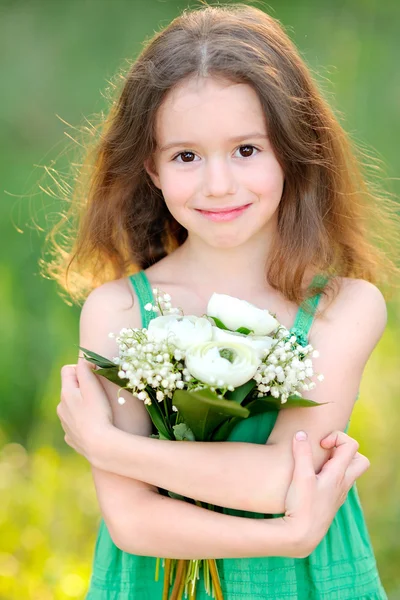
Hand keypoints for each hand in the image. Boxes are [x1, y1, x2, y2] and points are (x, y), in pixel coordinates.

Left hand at [57, 360, 113, 460]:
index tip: (94, 378)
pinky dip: (83, 422)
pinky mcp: (70, 437)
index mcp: (65, 393)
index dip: (81, 369)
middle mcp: (61, 407)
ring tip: (98, 412)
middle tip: (99, 395)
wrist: (99, 446)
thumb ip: (85, 370)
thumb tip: (84, 361)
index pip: (67, 370)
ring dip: (83, 406)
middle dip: (83, 388)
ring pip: (72, 407)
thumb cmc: (98, 413)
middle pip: (70, 389)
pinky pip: (75, 424)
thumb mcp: (93, 388)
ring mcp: (64, 423)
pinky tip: (95, 427)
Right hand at [283, 430, 369, 557]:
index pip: (351, 445)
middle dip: (344, 450)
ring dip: (338, 463)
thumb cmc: (302, 507)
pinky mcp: (331, 503)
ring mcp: (338, 495)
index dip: (336, 437)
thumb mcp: (300, 476)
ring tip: (317, 463)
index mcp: (338, 475)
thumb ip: (302, 453)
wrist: (302, 536)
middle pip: (360, 461)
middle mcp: (343, 484)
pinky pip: (339, 483)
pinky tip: (313, 479)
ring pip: (349, 473)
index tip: (320, 444)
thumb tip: (301, 434)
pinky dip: (330, 475)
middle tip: (325, 452)